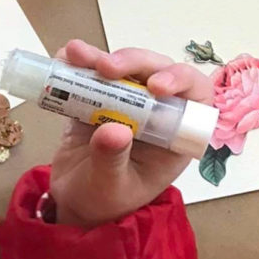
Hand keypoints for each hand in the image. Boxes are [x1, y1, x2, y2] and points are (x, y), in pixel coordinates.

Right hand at [49, 40, 213, 228]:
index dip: (180, 80)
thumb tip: (114, 130)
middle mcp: (154, 114)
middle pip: (155, 72)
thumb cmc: (104, 203)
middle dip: (133, 63)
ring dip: (100, 57)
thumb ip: (112, 160)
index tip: (154, 85)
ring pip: (123, 69)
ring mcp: (124, 104)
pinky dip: (77, 64)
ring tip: (74, 54)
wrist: (73, 203)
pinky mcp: (96, 100)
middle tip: (105, 67)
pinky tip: (63, 58)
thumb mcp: (110, 187)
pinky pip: (91, 75)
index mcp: (173, 136)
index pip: (195, 96)